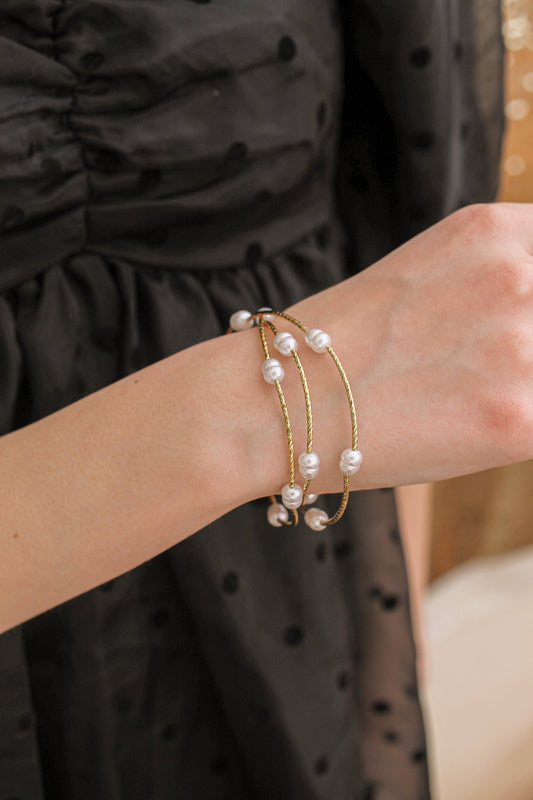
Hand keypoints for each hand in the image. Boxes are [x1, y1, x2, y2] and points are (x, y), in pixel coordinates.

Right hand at [284, 203, 532, 489]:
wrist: (274, 401)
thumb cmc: (339, 346)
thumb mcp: (426, 276)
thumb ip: (499, 280)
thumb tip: (530, 310)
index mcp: (493, 230)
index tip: (521, 326)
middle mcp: (516, 274)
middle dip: (525, 349)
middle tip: (474, 365)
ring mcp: (519, 345)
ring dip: (520, 388)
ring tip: (461, 397)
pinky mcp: (518, 419)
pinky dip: (519, 429)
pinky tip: (471, 429)